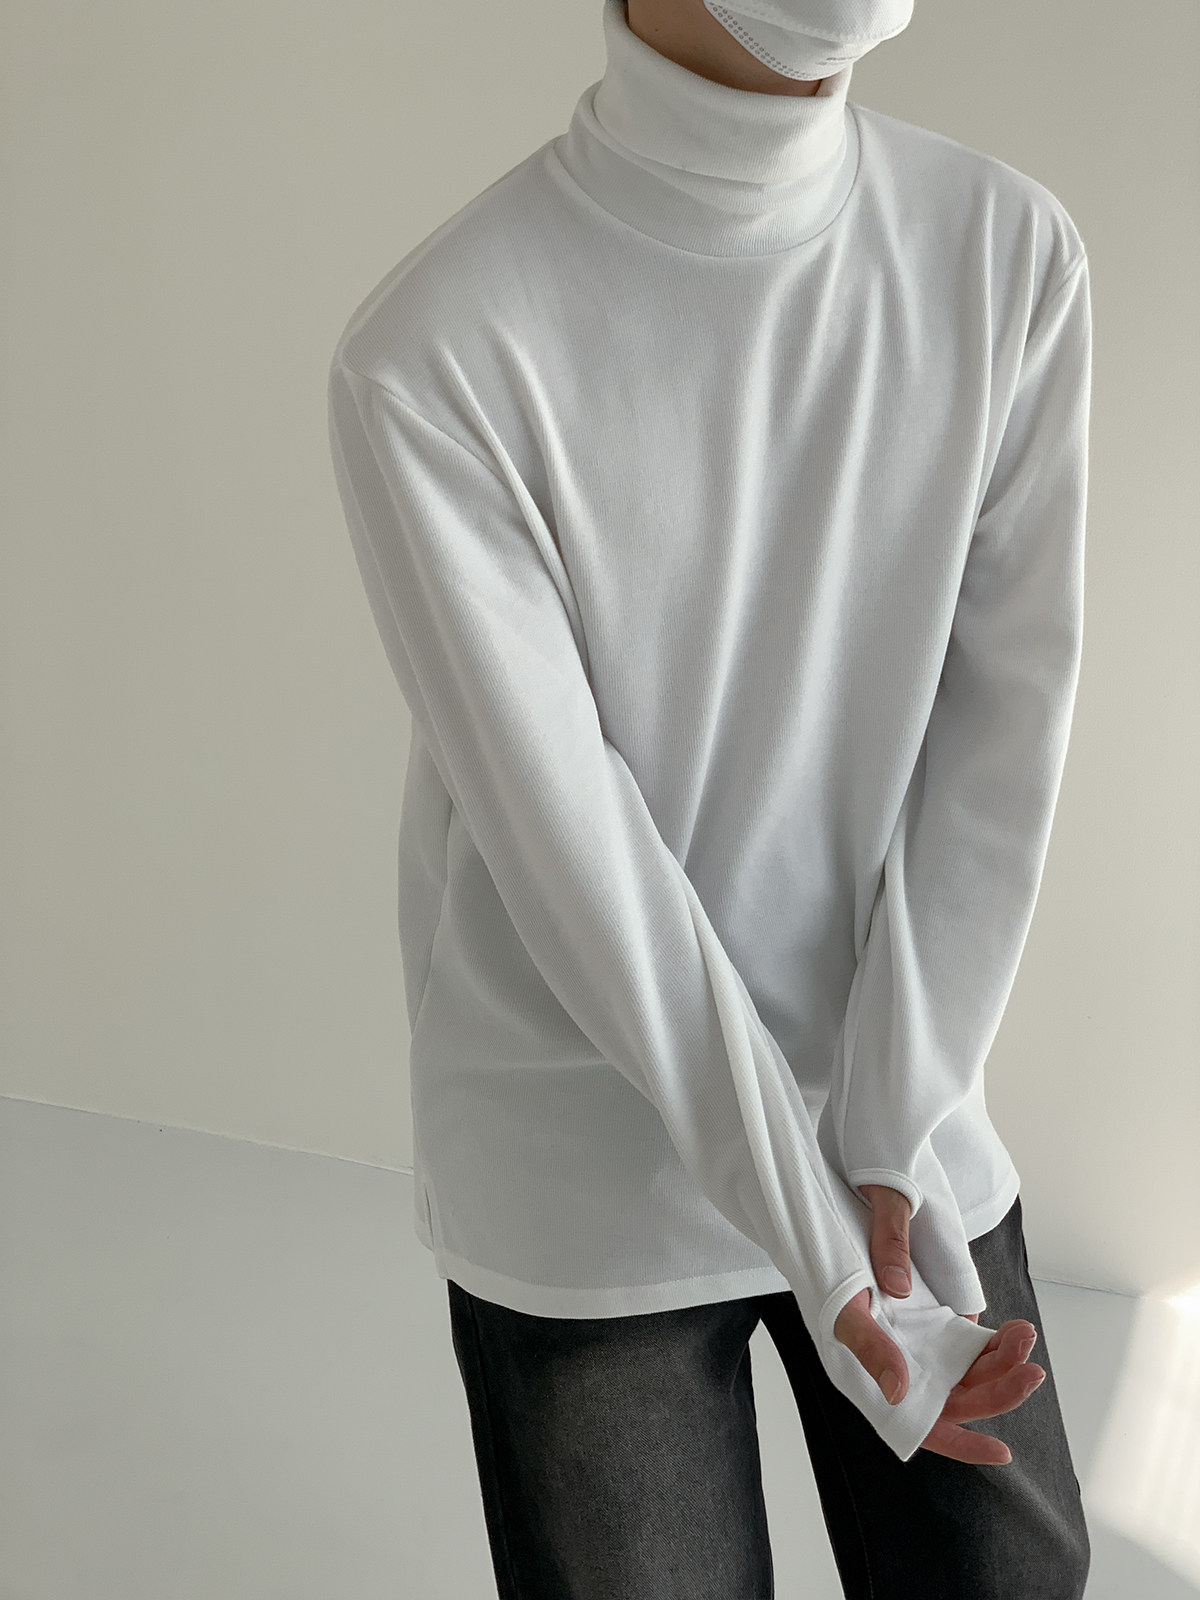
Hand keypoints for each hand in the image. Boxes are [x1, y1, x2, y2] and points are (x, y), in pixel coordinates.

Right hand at [832, 1183, 1044, 1464]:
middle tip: (1030, 1370)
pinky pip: (972, 1344)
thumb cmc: (827, 1262)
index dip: (959, 1443)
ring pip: (972, 1371)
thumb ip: (870, 1346)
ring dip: (1003, 1362)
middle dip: (999, 1389)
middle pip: (959, 1397)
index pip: (921, 1424)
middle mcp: (904, 1365)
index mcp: (876, 1374)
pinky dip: (996, 1342)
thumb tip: (898, 1391)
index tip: (999, 1452)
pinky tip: (1013, 1331)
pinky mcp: (934, 1320)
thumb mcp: (845, 1306)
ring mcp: (922, 1343)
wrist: (839, 1215)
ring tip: (1024, 1335)